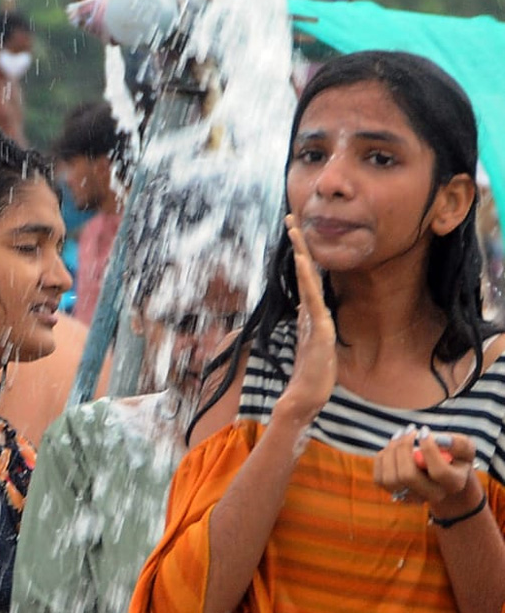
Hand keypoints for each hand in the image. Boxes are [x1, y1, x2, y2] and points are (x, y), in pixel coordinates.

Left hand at [279, 214, 335, 423]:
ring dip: (302, 256)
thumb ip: (304, 323)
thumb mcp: (304, 340)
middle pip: (307, 272)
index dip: (299, 254)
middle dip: (300, 244)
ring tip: (295, 233)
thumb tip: (303, 308)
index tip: (292, 230)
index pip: (304, 277)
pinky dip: (308, 282)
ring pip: (309, 282)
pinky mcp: (321, 332)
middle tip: (291, 217)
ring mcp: (319, 321)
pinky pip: (313, 302)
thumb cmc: (309, 371)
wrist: (309, 395)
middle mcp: (316, 312)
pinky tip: (302, 264)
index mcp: (310, 313)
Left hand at [374, 426, 480, 516]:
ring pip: (390, 478)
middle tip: (410, 430)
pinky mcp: (393, 493)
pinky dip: (382, 457)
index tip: (424, 431)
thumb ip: (458, 443)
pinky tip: (393, 447)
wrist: (441, 475)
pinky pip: (379, 477)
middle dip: (403, 448)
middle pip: (408, 476)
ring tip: (401, 435)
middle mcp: (432, 495)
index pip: (439, 471)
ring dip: (391, 451)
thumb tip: (438, 440)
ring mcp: (411, 496)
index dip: (429, 449)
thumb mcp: (464, 448)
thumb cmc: (454, 456)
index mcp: (453, 484)